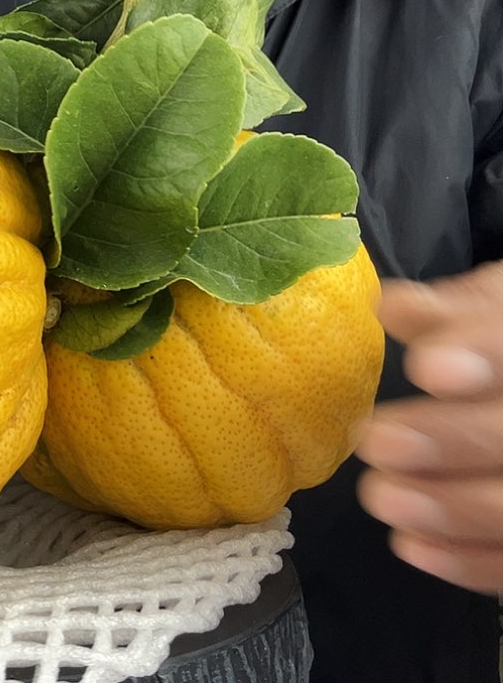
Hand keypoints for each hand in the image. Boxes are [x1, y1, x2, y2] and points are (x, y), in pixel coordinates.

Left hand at [356, 261, 502, 593]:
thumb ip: (449, 311)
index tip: (425, 367)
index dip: (480, 353)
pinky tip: (413, 545)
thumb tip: (390, 305)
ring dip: (454, 507)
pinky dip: (471, 560)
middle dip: (451, 439)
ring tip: (382, 497)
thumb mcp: (490, 309)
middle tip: (376, 443)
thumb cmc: (502, 340)